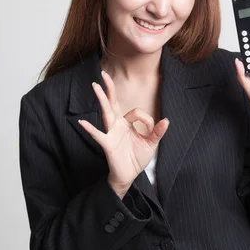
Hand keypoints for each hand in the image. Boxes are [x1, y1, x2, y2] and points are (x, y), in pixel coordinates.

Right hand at [78, 71, 169, 188]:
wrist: (129, 175)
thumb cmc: (136, 157)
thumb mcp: (151, 144)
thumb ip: (157, 132)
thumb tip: (166, 121)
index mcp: (127, 123)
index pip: (137, 112)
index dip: (148, 121)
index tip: (152, 132)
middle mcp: (117, 125)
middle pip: (113, 103)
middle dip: (109, 89)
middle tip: (103, 74)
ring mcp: (111, 133)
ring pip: (106, 113)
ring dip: (102, 99)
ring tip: (95, 86)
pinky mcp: (108, 144)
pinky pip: (98, 135)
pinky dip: (90, 129)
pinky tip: (82, 122)